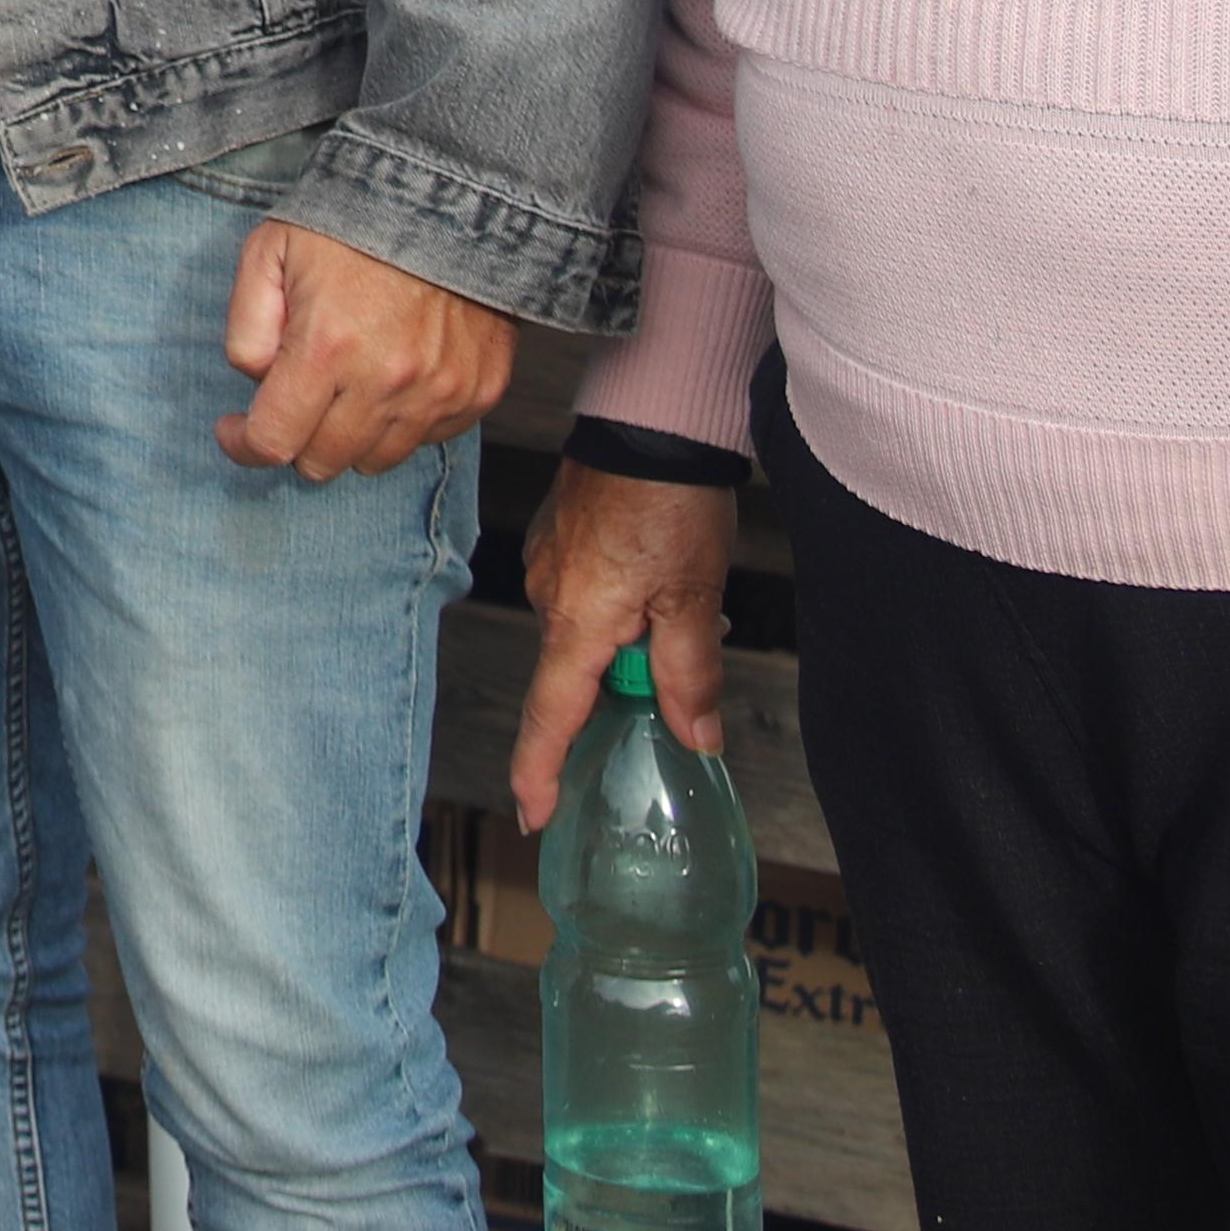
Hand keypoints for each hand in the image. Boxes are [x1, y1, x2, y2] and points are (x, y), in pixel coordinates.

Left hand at [216, 218, 515, 481]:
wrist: (452, 196)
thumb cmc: (352, 220)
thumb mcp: (269, 251)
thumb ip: (245, 327)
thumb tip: (256, 382)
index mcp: (327, 348)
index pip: (274, 441)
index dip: (244, 445)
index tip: (236, 430)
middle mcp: (386, 381)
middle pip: (323, 462)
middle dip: (296, 437)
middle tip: (296, 397)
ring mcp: (438, 391)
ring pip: (375, 460)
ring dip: (350, 435)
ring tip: (347, 383)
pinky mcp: (478, 391)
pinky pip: (427, 439)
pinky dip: (403, 420)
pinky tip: (393, 376)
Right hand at [505, 462, 743, 830]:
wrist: (651, 417)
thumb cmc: (669, 497)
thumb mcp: (694, 597)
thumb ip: (688, 672)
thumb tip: (693, 734)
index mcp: (577, 621)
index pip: (551, 715)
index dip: (541, 771)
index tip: (534, 813)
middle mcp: (549, 596)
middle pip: (580, 674)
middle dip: (625, 683)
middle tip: (679, 661)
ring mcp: (550, 564)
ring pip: (589, 632)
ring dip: (630, 638)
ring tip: (685, 602)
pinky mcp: (561, 539)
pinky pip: (586, 595)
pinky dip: (621, 604)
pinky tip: (660, 576)